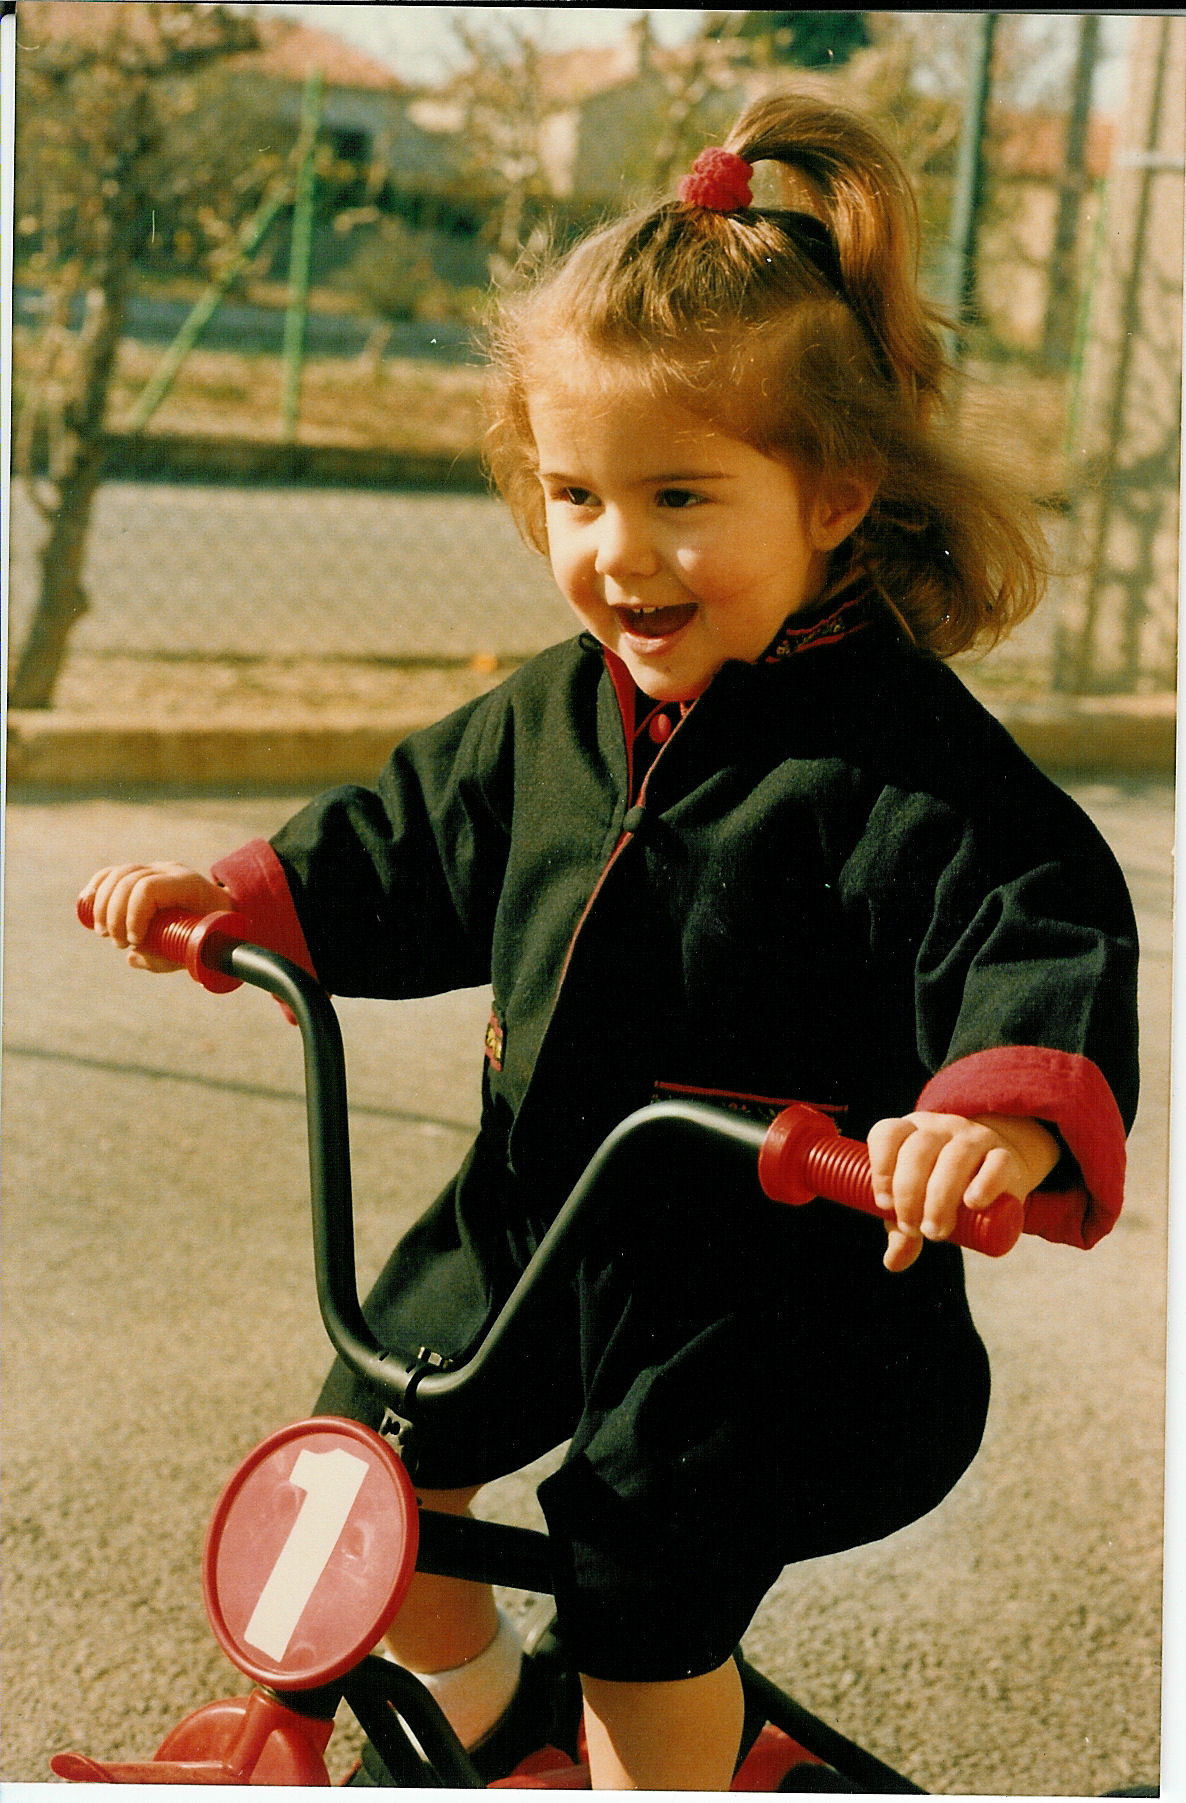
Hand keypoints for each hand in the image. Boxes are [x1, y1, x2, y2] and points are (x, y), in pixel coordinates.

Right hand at [80, 863, 228, 972]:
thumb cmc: (210, 934)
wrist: (222, 913)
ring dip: (103, 905)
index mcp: (188, 884)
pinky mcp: (142, 873)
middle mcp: (169, 871)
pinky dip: (98, 886)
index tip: (134, 942)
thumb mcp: (194, 949)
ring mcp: (155, 869)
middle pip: (129, 881)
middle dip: (115, 915)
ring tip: (103, 933)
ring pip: (118, 875)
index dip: (134, 915)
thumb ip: (166, 957)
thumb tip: (132, 958)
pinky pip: (114, 872)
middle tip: (118, 944)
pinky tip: (88, 901)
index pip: (149, 889)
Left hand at [867, 1111, 1059, 1273]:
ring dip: (941, 1198)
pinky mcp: (1006, 1155)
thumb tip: (893, 1262)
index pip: (888, 1134)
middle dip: (910, 1193)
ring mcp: (974, 1138)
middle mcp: (940, 1128)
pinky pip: (997, 1162)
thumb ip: (902, 1229)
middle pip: (919, 1150)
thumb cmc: (947, 1186)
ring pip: (955, 1157)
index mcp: (911, 1132)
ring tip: (936, 1231)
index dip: (881, 1169)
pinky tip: (973, 1203)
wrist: (999, 1171)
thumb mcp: (920, 1202)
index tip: (884, 1205)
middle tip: (914, 1229)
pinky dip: (984, 1183)